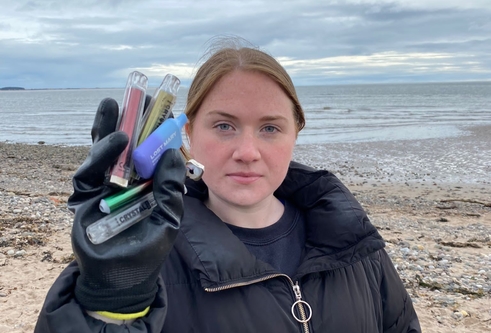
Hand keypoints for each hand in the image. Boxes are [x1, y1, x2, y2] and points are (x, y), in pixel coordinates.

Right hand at [68, 97, 185, 313]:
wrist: (122, 279)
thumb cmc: (149, 250)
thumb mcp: (168, 216)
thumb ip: (171, 188)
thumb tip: (175, 154)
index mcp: (146, 184)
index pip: (148, 151)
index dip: (154, 131)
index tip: (163, 109)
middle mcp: (124, 181)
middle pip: (125, 146)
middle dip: (129, 121)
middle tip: (136, 95)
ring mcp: (103, 188)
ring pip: (103, 152)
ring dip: (110, 129)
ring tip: (117, 106)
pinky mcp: (84, 198)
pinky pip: (90, 172)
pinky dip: (101, 155)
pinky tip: (116, 141)